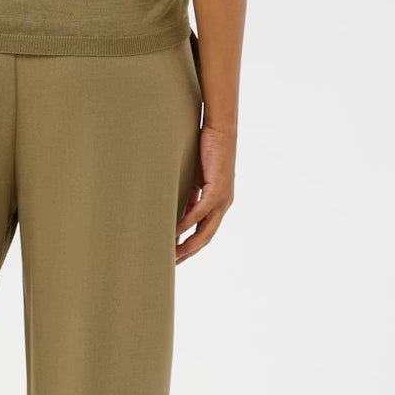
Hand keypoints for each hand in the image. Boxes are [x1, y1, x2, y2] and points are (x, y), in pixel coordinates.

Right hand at [176, 125, 235, 264]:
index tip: (175, 256)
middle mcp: (223, 205)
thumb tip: (177, 210)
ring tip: (171, 255)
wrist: (222, 130)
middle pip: (205, 238)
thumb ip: (190, 195)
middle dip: (188, 252)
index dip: (190, 246)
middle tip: (171, 264)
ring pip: (204, 231)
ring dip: (187, 245)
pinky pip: (199, 214)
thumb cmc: (208, 150)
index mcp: (219, 204)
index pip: (204, 232)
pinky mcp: (217, 190)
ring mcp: (222, 199)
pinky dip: (186, 225)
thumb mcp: (195, 178)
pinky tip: (174, 232)